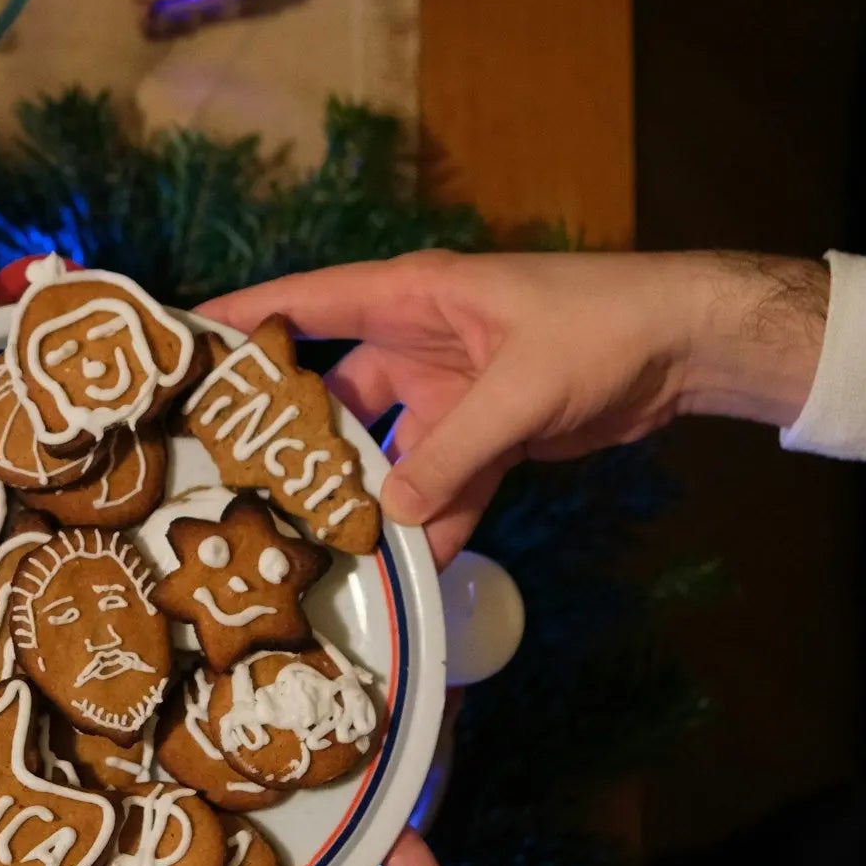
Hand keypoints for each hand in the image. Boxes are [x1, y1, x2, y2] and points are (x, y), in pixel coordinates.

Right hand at [198, 251, 828, 564]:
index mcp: (412, 299)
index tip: (182, 348)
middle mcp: (418, 342)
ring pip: (388, 450)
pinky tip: (410, 566)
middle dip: (302, 440)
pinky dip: (433, 520)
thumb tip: (391, 515)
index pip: (308, 303)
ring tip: (323, 543)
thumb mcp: (520, 387)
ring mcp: (449, 392)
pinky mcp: (485, 435)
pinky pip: (443, 482)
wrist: (683, 348)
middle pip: (337, 394)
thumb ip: (452, 453)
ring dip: (370, 494)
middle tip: (246, 487)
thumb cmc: (599, 328)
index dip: (245, 322)